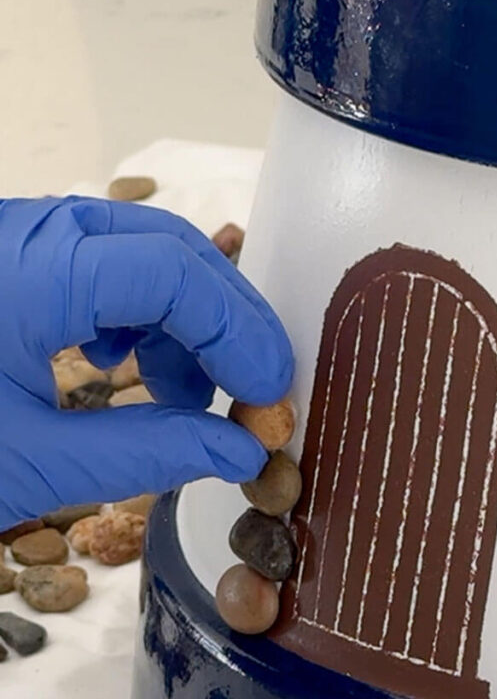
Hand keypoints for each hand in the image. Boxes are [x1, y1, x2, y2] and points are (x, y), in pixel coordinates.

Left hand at [0, 197, 292, 529]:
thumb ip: (153, 453)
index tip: (270, 398)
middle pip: (167, 248)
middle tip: (258, 394)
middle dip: (224, 322)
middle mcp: (27, 234)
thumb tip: (240, 452)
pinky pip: (99, 267)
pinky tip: (122, 366)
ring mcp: (16, 242)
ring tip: (189, 400)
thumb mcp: (36, 463)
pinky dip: (135, 317)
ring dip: (183, 324)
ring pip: (139, 253)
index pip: (173, 272)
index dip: (239, 333)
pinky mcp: (10, 263)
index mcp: (30, 271)